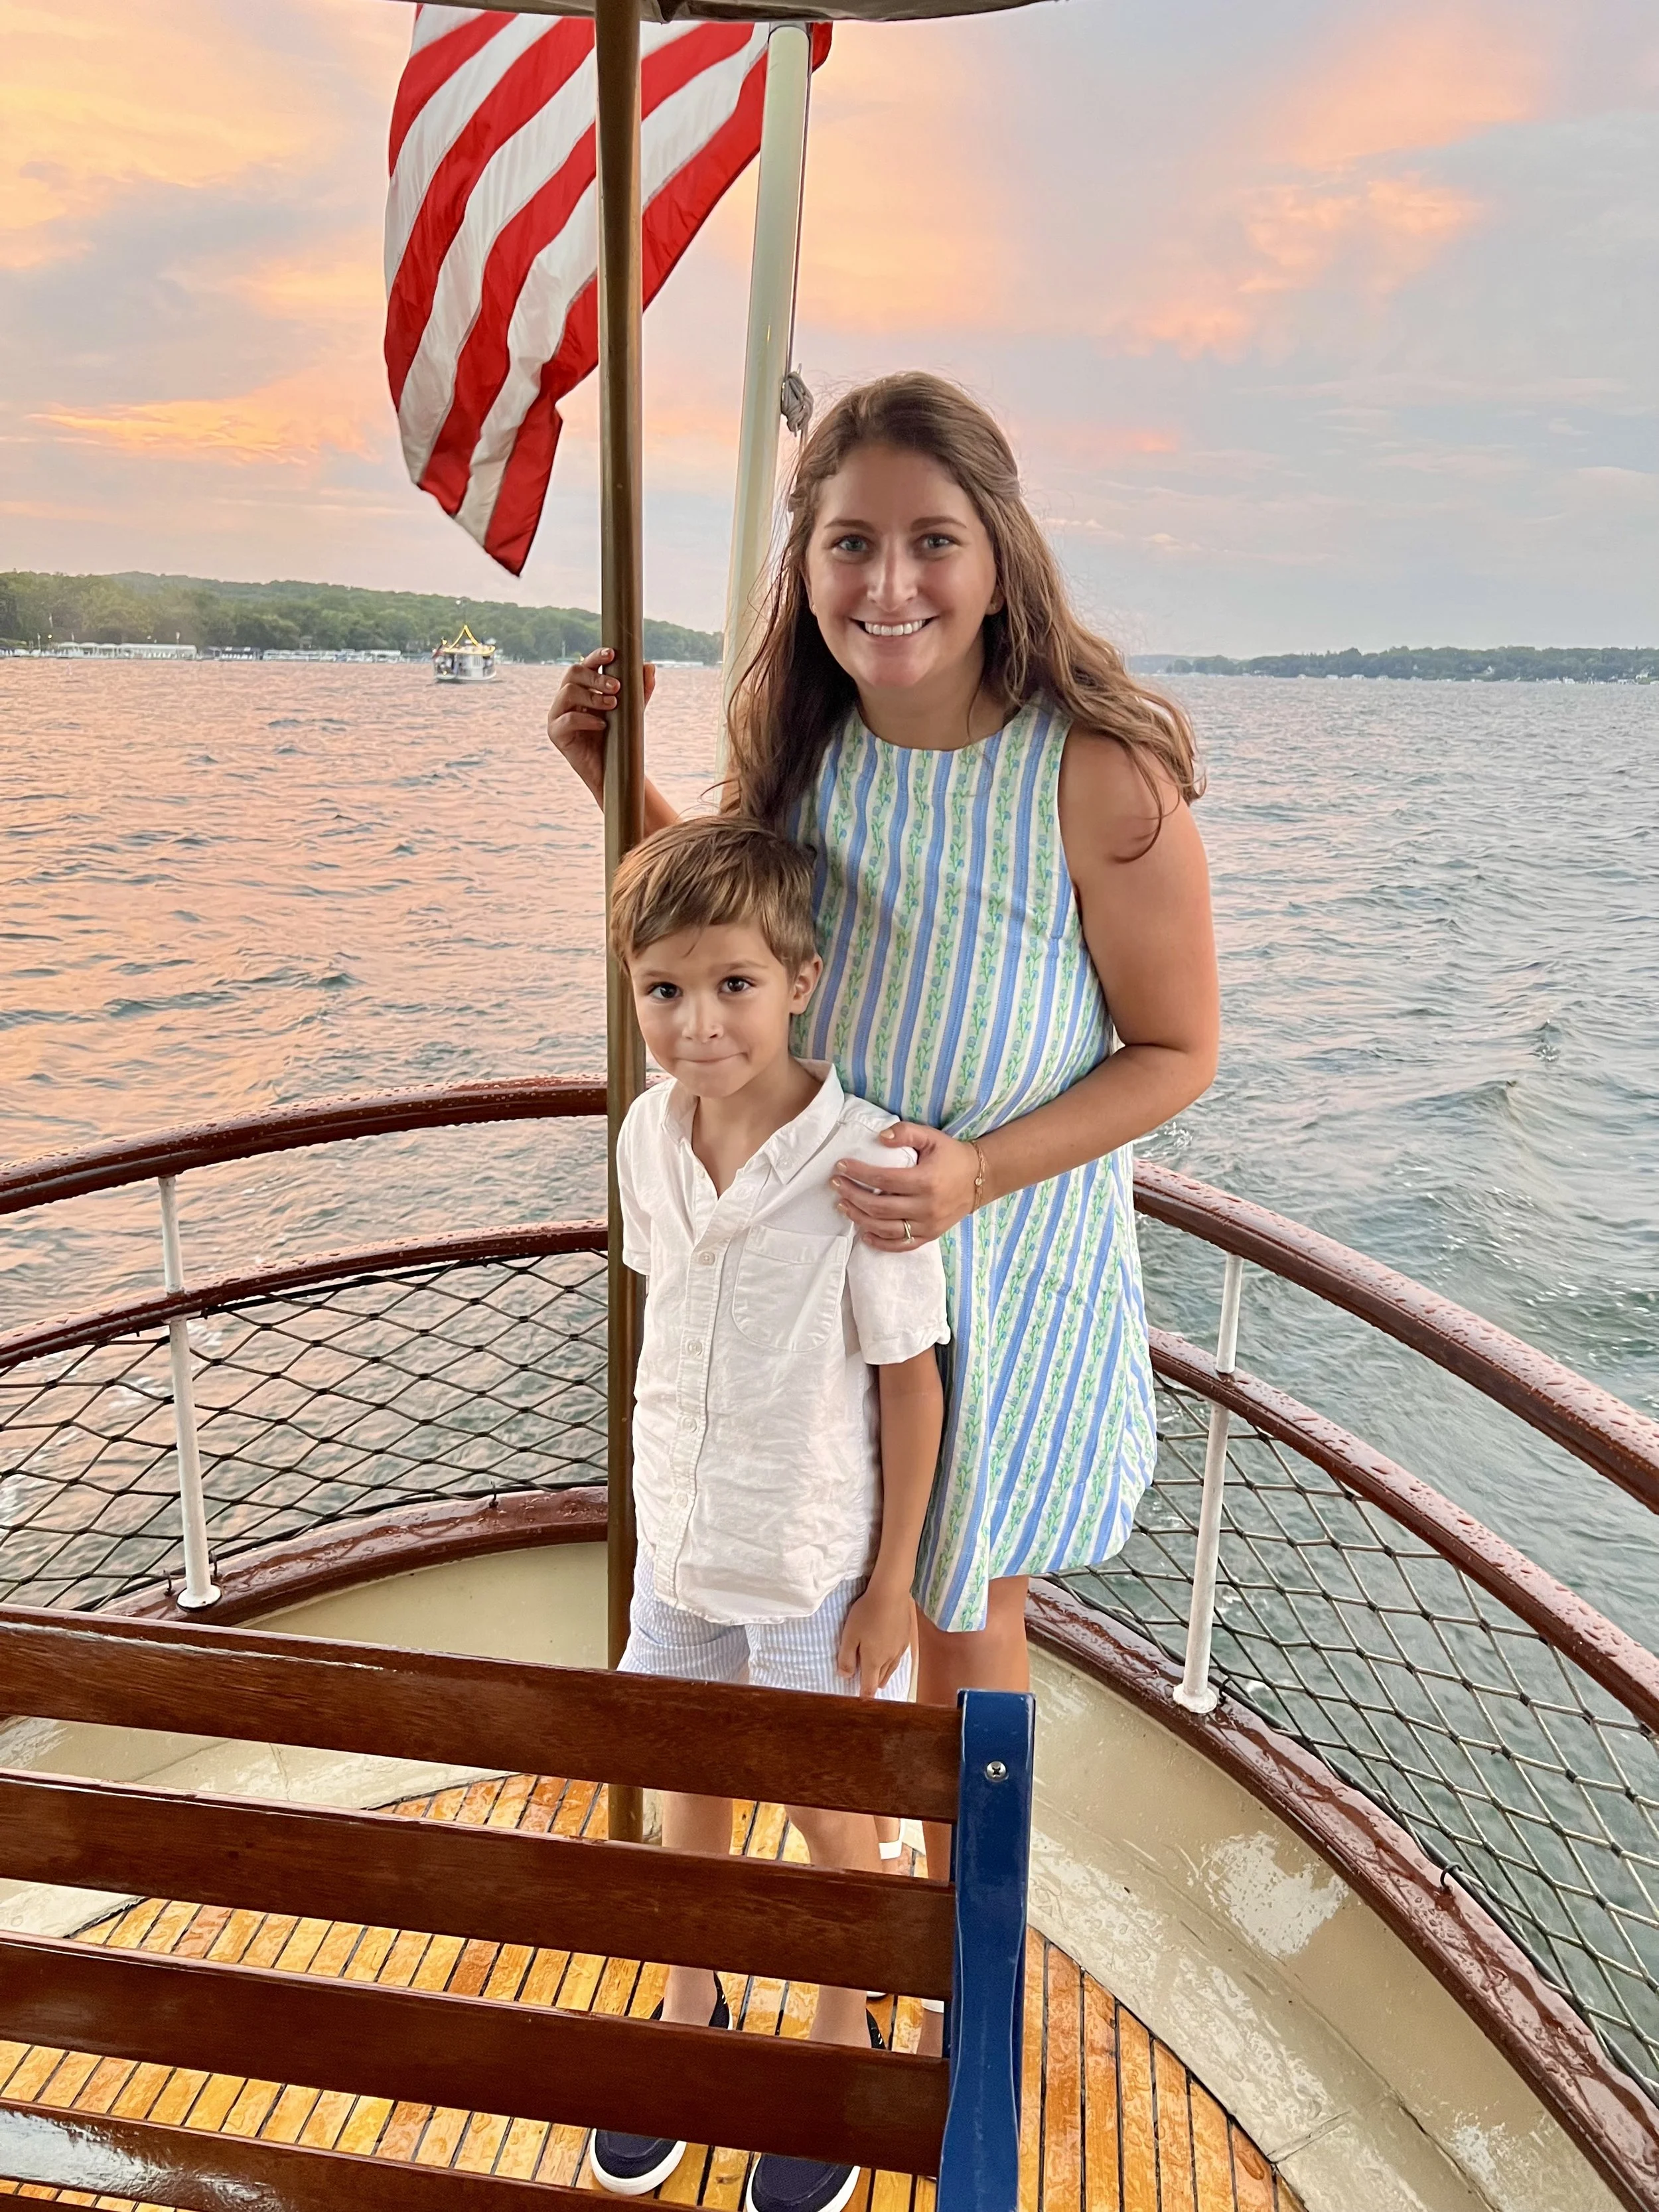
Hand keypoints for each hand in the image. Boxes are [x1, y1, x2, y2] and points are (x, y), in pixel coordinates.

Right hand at [546, 647, 656, 800]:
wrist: (613, 771)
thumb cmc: (618, 737)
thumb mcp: (632, 711)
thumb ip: (640, 690)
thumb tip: (649, 666)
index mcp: (582, 688)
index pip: (585, 665)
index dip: (596, 657)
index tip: (612, 655)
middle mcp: (566, 698)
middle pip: (573, 672)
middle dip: (596, 677)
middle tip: (617, 688)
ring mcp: (558, 714)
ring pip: (568, 692)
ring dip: (593, 696)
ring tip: (613, 705)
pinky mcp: (556, 733)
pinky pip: (566, 719)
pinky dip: (586, 719)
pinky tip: (602, 725)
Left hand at [831, 1123, 982, 1247]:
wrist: (980, 1179)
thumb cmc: (951, 1155)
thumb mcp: (931, 1137)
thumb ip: (905, 1133)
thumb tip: (880, 1138)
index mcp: (925, 1181)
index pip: (883, 1180)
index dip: (859, 1173)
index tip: (841, 1166)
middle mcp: (926, 1207)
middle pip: (879, 1207)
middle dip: (852, 1195)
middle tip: (837, 1185)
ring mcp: (928, 1225)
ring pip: (886, 1229)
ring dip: (860, 1218)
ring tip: (843, 1205)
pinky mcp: (930, 1235)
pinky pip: (901, 1245)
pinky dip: (880, 1243)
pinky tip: (864, 1234)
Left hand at [836, 1580, 915, 1698]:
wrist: (891, 1593)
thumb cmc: (866, 1613)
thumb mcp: (849, 1635)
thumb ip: (846, 1657)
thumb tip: (845, 1676)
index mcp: (874, 1660)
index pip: (869, 1686)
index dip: (864, 1695)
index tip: (862, 1701)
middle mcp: (889, 1658)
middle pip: (881, 1679)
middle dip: (873, 1685)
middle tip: (868, 1689)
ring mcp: (900, 1648)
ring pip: (892, 1669)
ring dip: (884, 1676)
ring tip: (881, 1681)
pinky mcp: (906, 1638)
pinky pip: (899, 1657)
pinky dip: (893, 1663)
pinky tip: (892, 1659)